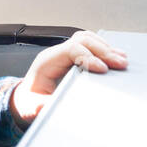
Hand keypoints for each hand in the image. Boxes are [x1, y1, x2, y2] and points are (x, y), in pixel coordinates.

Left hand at [9, 31, 128, 128]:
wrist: (25, 99)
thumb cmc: (28, 101)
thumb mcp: (30, 107)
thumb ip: (38, 106)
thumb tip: (45, 106)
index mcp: (46, 61)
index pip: (71, 50)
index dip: (88, 57)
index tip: (103, 68)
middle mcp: (56, 53)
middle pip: (82, 40)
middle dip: (103, 51)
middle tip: (120, 63)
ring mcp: (64, 53)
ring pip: (87, 39)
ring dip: (105, 47)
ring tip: (121, 59)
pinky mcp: (72, 57)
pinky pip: (89, 45)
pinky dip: (103, 49)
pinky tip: (115, 57)